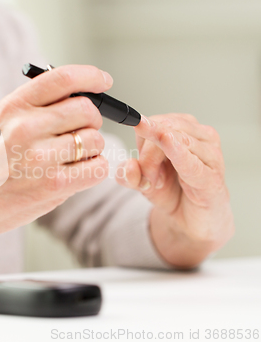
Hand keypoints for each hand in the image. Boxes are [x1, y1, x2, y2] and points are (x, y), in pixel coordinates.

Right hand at [0, 65, 112, 272]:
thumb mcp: (2, 121)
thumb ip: (37, 105)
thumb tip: (83, 94)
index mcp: (14, 106)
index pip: (63, 78)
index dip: (91, 76)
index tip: (103, 81)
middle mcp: (26, 127)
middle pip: (86, 109)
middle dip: (91, 119)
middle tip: (80, 130)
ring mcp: (39, 157)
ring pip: (95, 139)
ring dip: (91, 147)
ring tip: (71, 156)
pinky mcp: (53, 185)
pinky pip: (97, 167)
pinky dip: (94, 168)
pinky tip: (76, 172)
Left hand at [115, 114, 233, 267]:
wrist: (194, 221)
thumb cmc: (172, 192)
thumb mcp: (141, 181)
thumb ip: (128, 174)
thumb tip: (128, 165)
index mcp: (183, 129)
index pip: (156, 121)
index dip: (142, 141)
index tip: (140, 166)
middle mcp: (200, 136)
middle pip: (165, 128)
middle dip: (147, 155)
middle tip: (147, 178)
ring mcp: (211, 155)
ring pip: (175, 142)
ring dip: (155, 166)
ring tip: (158, 184)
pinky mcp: (213, 178)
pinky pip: (192, 162)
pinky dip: (179, 154)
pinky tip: (172, 146)